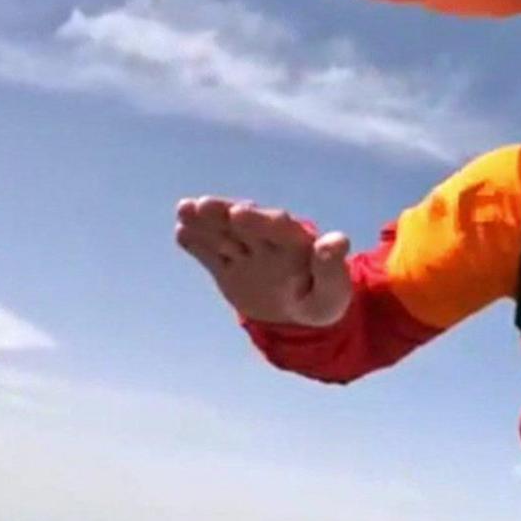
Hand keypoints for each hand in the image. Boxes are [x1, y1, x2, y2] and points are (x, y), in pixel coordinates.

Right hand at [174, 197, 352, 326]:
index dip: (258, 221)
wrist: (299, 316)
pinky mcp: (227, 266)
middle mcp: (268, 241)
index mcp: (297, 243)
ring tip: (184, 210)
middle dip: (224, 214)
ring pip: (223, 234)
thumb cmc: (322, 300)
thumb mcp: (332, 291)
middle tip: (203, 204)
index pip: (277, 228)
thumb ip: (331, 268)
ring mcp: (246, 252)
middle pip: (244, 225)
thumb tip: (338, 240)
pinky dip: (197, 243)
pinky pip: (211, 253)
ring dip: (204, 222)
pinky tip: (182, 231)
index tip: (239, 212)